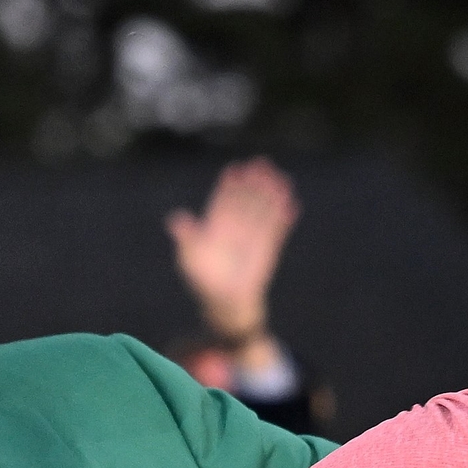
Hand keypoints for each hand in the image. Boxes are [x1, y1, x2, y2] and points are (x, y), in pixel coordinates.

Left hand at [167, 159, 298, 344]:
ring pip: (263, 211)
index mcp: (216, 226)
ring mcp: (252, 237)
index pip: (223, 200)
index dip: (229, 185)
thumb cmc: (204, 281)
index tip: (235, 170)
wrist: (225, 303)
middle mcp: (235, 227)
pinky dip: (284, 218)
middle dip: (253, 183)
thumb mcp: (189, 258)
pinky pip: (277, 230)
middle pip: (246, 200)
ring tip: (280, 178)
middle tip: (262, 163)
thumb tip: (176, 219)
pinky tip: (292, 203)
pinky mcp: (268, 249)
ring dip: (271, 195)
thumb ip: (186, 237)